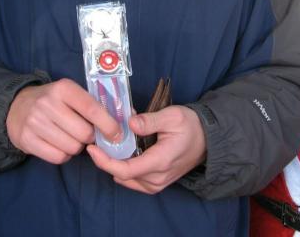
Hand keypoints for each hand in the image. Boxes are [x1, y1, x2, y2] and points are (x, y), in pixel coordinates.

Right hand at [6, 78, 121, 164]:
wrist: (16, 107)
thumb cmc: (54, 101)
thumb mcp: (71, 94)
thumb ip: (96, 104)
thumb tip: (128, 117)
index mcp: (64, 88)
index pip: (92, 108)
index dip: (109, 124)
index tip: (117, 134)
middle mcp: (48, 103)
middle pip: (84, 133)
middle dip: (90, 137)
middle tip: (86, 133)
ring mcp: (35, 122)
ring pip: (72, 147)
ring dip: (77, 147)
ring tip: (70, 136)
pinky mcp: (27, 140)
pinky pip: (58, 157)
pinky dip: (64, 155)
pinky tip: (59, 144)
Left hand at [87, 105, 206, 193]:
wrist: (207, 140)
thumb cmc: (190, 126)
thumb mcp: (173, 116)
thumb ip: (150, 120)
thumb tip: (129, 123)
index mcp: (159, 161)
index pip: (125, 170)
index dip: (104, 161)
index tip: (92, 148)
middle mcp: (156, 178)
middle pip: (122, 174)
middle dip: (108, 157)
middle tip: (102, 137)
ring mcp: (156, 184)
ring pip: (125, 178)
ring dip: (115, 162)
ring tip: (114, 142)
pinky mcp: (156, 184)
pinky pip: (133, 180)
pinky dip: (124, 168)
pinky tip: (124, 152)